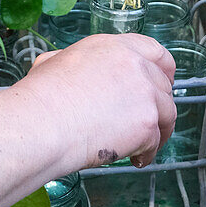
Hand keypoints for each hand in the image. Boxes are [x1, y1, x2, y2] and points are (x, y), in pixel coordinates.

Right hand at [23, 34, 176, 169]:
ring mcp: (144, 93)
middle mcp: (134, 65)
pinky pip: (155, 141)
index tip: (161, 84)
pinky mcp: (146, 123)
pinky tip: (133, 159)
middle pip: (163, 85)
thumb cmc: (39, 99)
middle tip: (149, 120)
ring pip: (166, 114)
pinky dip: (146, 153)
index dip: (162, 71)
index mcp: (113, 47)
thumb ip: (72, 62)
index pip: (155, 52)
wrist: (41, 124)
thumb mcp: (52, 63)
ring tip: (141, 146)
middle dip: (158, 105)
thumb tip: (63, 67)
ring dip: (157, 131)